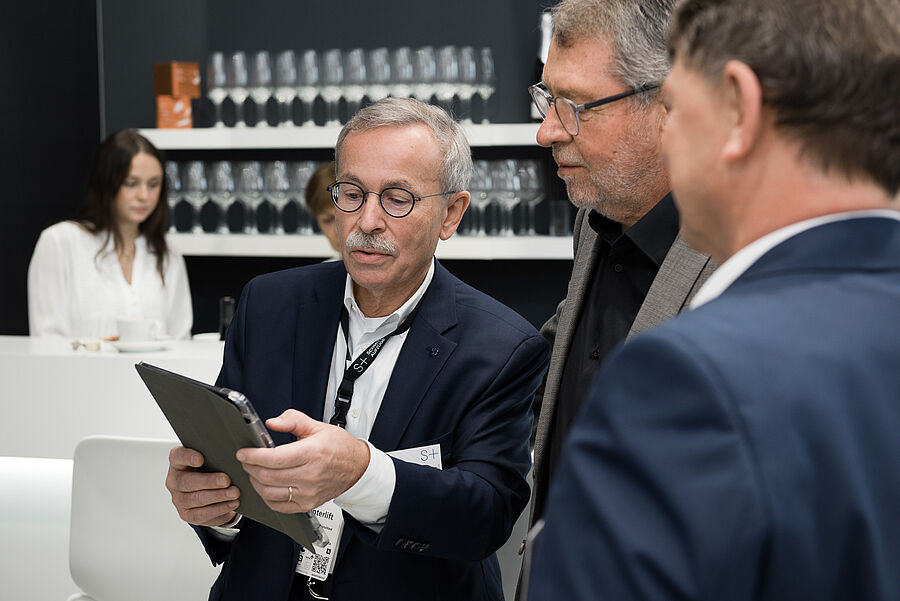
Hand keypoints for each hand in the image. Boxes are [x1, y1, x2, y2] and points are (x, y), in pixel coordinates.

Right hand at [166, 446, 240, 526]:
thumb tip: (236, 450)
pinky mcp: (187, 514)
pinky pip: (202, 514)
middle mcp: (175, 480)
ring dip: (218, 496)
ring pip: (196, 499)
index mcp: (178, 462)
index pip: (178, 456)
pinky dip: (219, 508)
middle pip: (187, 482)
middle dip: (209, 481)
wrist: (210, 491)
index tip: (200, 459)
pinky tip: (231, 503)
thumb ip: (215, 453)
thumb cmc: (210, 469)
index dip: (187, 457)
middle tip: (226, 480)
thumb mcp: (211, 458)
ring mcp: (179, 499)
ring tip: (234, 493)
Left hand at [236, 409, 369, 512]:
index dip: (253, 456)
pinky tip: (265, 488)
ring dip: (255, 483)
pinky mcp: (308, 504)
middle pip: (268, 476)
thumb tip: (272, 422)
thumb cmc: (339, 447)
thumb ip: (293, 420)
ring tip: (254, 472)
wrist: (357, 467)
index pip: (274, 458)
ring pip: (270, 493)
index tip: (243, 453)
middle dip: (250, 467)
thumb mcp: (317, 426)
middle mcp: (310, 475)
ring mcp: (309, 492)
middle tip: (246, 460)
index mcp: (311, 453)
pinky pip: (279, 506)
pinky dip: (267, 498)